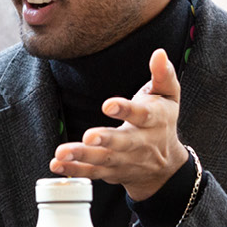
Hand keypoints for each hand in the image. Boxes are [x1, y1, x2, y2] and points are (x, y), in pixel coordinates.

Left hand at [49, 48, 188, 200]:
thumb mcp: (169, 97)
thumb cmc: (162, 122)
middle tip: (88, 136)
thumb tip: (159, 54)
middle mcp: (140, 143)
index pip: (142, 115)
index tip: (108, 105)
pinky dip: (74, 170)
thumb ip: (163, 75)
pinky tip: (57, 165)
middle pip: (122, 142)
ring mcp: (124, 160)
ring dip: (82, 157)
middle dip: (105, 140)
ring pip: (104, 160)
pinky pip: (92, 173)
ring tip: (62, 153)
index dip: (126, 110)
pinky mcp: (111, 172)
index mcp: (154, 121)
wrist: (165, 167)